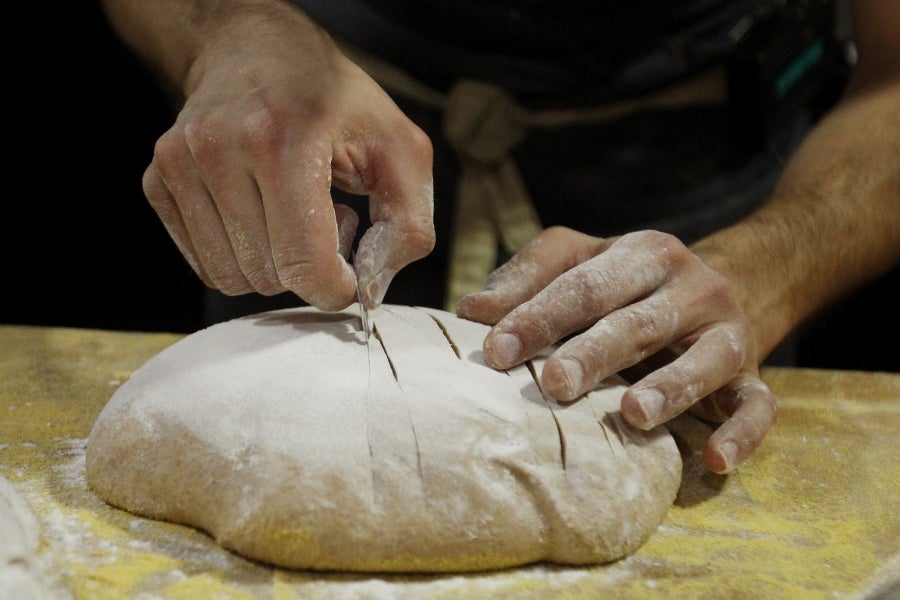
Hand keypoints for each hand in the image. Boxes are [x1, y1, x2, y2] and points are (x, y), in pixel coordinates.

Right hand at [142, 9, 434, 309]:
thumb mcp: (401, 148)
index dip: (336, 288)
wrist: (257, 51)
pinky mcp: (158, 181)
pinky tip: (261, 213)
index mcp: (284, 139)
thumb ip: (408, 225)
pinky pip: (206, 266)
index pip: (304, 264)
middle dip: (308, 267)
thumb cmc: (336, 103)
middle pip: (269, 278)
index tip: (351, 272)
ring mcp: (180, 164)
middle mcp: (220, 148)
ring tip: (292, 214)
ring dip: (272, 264)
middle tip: (326, 218)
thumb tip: (369, 291)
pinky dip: (240, 255)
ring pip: (232, 278)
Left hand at [457, 226, 777, 473]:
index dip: (538, 317)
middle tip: (554, 383)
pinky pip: (759, 406)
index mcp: (643, 254)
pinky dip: (743, 433)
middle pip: (638, 321)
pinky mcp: (753, 375)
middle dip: (594, 353)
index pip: (584, 285)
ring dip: (669, 388)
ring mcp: (729, 332)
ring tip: (631, 413)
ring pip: (704, 360)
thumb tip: (470, 312)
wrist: (725, 285)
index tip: (494, 351)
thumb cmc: (629, 282)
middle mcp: (692, 287)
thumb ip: (529, 279)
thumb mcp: (581, 261)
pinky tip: (714, 459)